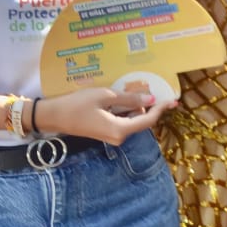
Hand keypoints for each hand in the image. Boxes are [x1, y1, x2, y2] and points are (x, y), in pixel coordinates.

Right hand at [36, 87, 175, 144]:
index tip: (173, 100)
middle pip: (142, 121)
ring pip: (133, 120)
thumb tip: (151, 98)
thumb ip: (129, 99)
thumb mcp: (105, 96)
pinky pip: (124, 120)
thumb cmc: (77, 104)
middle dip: (152, 106)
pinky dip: (130, 110)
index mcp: (120, 130)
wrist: (53, 116)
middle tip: (161, 90)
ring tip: (146, 90)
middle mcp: (119, 136)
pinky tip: (131, 98)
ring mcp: (112, 135)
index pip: (148, 120)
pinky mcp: (106, 131)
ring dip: (141, 107)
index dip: (161, 109)